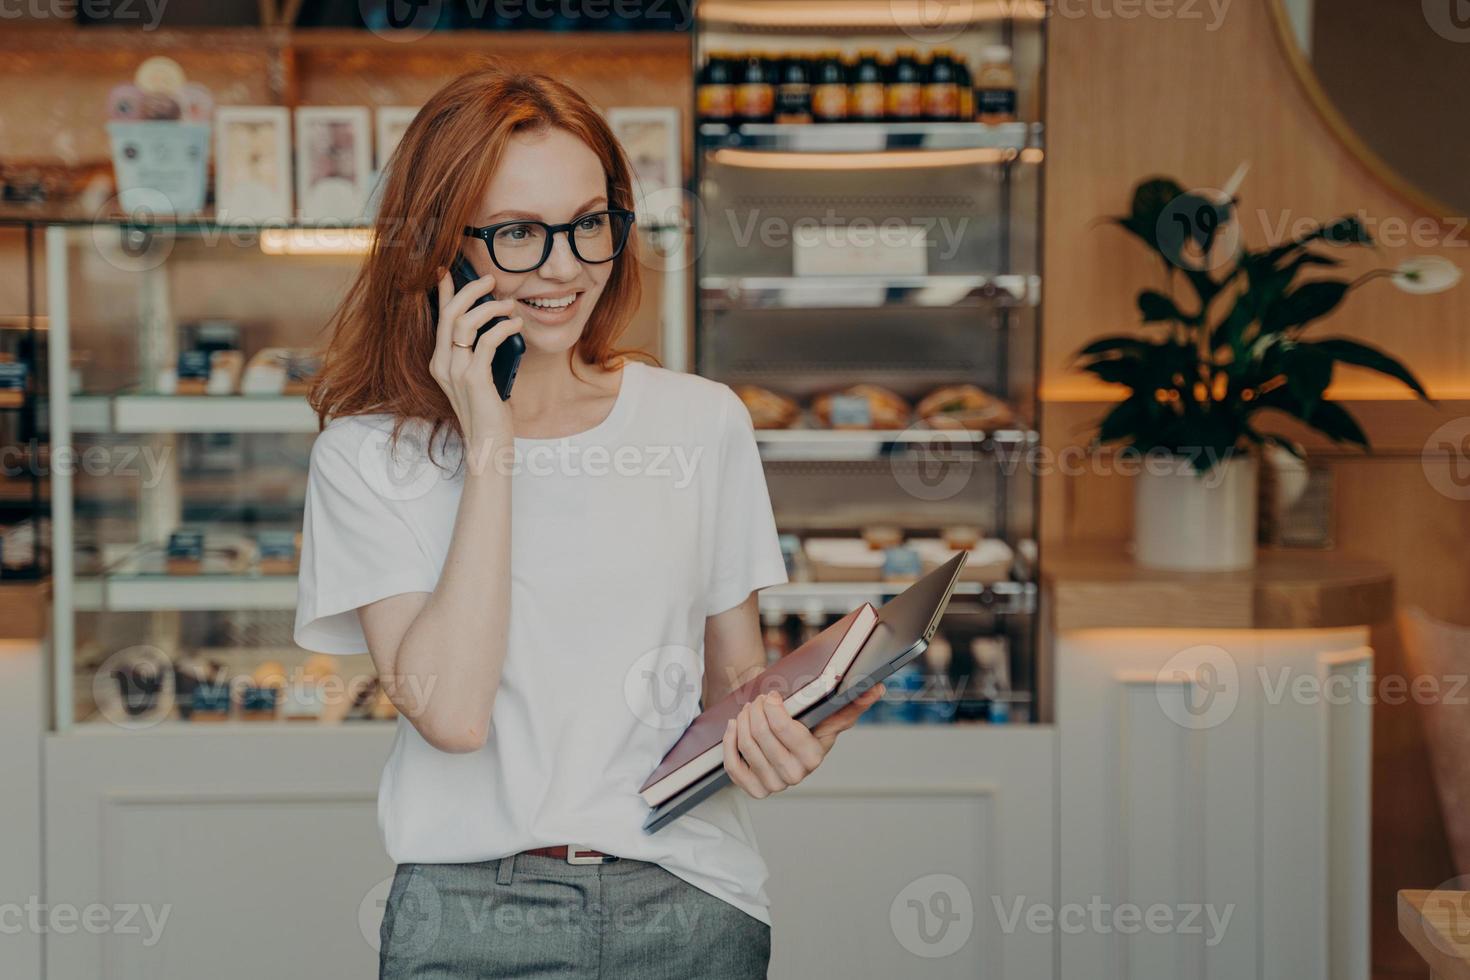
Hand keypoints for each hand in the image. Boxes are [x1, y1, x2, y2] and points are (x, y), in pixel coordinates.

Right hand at [428, 267, 523, 457]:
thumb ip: (480, 355)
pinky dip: (503, 328)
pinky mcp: (473, 378)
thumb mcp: (480, 377)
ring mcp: (455, 371)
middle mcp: (442, 364)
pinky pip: (487, 341)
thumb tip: (495, 326)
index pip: (439, 319)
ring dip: (490, 308)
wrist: (487, 445)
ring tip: (510, 305)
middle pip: (450, 314)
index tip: (448, 271)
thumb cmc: (489, 412)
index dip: (443, 292)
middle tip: (490, 280)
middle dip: (470, 290)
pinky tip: (515, 324)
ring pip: (465, 323)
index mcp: (440, 362)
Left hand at [721, 684, 886, 798]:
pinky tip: (734, 727)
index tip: (772, 696)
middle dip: (755, 711)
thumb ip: (851, 702)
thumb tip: (877, 689)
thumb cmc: (805, 720)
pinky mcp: (755, 789)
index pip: (784, 729)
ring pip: (745, 746)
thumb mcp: (827, 710)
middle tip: (757, 700)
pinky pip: (733, 766)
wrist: (781, 734)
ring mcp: (774, 785)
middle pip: (761, 736)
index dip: (772, 708)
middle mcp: (796, 775)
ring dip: (741, 721)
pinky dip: (729, 743)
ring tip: (747, 710)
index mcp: (814, 756)